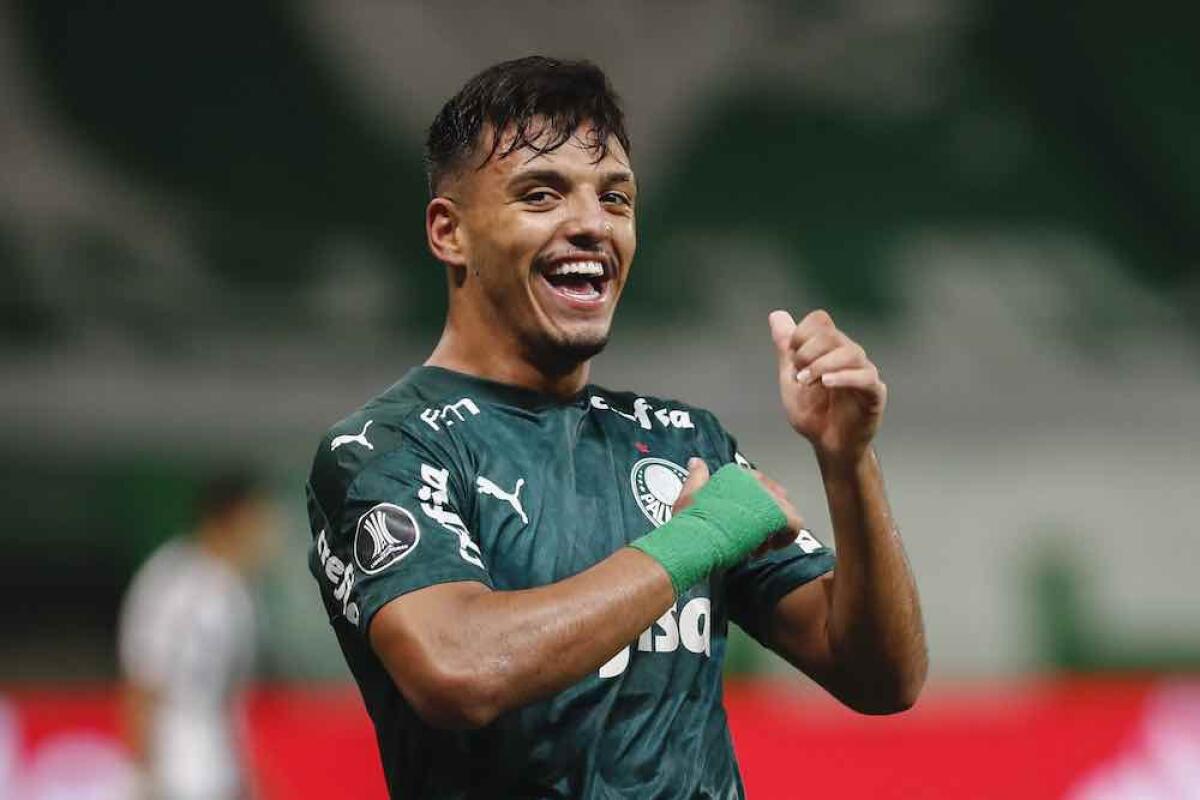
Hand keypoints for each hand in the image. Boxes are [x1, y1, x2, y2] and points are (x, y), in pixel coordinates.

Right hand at [673, 458, 802, 556]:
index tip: (743, 522)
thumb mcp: (689, 495)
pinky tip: (770, 547)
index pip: (758, 486)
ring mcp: (768, 497)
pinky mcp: (778, 515)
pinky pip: (796, 523)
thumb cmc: (690, 523)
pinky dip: (786, 537)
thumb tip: (696, 462)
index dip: (754, 507)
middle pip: (774, 499)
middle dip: (766, 518)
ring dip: (774, 529)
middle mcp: (755, 481)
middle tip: (750, 536)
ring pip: (785, 511)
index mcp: (736, 474)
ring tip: (756, 545)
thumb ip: (697, 477)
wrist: (695, 539)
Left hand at [768, 309, 886, 464]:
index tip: (792, 358)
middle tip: (799, 376)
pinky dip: (844, 377)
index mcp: (830, 348)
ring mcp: (864, 372)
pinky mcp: (874, 393)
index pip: (820, 320)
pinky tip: (826, 383)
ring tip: (807, 382)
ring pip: (850, 352)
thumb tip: (776, 315)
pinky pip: (865, 377)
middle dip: (808, 352)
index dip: (801, 333)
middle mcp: (850, 355)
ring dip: (822, 365)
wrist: (828, 445)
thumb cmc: (813, 413)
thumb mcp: (792, 378)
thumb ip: (786, 349)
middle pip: (832, 334)